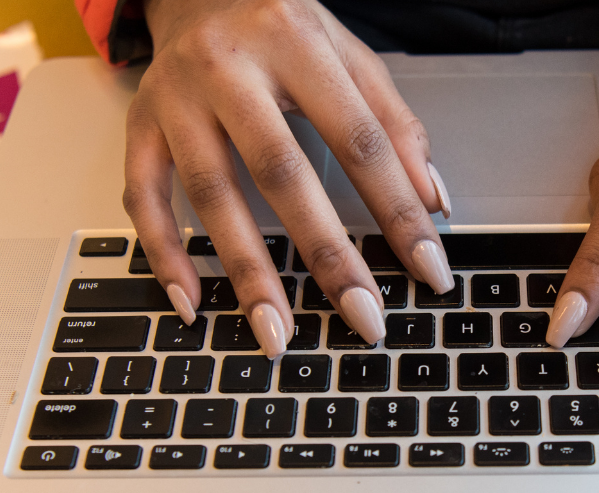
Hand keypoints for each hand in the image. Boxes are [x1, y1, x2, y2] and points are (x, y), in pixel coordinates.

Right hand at [124, 0, 454, 358]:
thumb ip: (397, 125)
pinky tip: (194, 302)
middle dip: (326, 253)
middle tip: (363, 315)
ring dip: (246, 272)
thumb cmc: (283, 27)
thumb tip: (435, 202)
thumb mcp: (351, 57)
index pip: (361, 140)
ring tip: (278, 332)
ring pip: (211, 194)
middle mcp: (229, 68)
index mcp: (296, 43)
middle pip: (282, 173)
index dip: (399, 210)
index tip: (429, 269)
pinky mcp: (139, 125)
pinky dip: (165, 254)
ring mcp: (176, 99)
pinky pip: (143, 197)